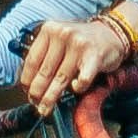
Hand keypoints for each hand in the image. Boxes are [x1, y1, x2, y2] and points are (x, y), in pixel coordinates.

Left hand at [15, 14, 135, 113]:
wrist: (111, 33)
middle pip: (45, 71)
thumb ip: (45, 54)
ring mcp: (79, 45)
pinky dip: (77, 88)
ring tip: (46, 108)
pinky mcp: (95, 57)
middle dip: (37, 92)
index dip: (27, 80)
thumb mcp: (60, 38)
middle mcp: (63, 35)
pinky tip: (75, 89)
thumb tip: (29, 83)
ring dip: (51, 97)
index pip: (32, 60)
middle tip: (35, 103)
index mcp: (50, 29)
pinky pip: (82, 80)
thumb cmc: (82, 40)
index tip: (26, 91)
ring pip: (60, 79)